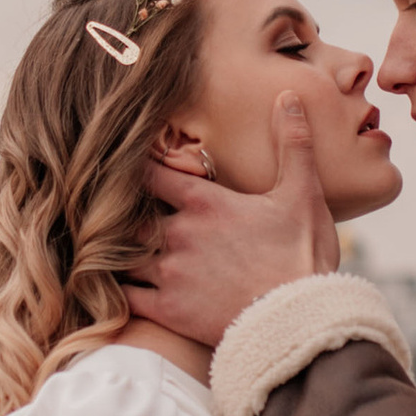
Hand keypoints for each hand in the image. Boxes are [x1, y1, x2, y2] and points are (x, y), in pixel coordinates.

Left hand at [131, 93, 342, 348]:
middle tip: (112, 210)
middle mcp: (179, 233)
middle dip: (122, 213)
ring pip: (121, 255)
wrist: (301, 319)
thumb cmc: (303, 256)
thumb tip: (288, 96)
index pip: (152, 173)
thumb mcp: (304, 193)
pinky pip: (125, 297)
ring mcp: (170, 273)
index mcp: (204, 202)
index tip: (127, 165)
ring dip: (116, 251)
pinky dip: (115, 291)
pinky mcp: (168, 310)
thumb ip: (292, 143)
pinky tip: (111, 288)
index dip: (137, 168)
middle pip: (130, 214)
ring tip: (110, 248)